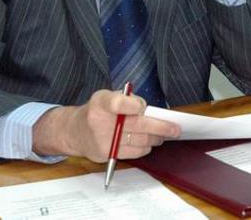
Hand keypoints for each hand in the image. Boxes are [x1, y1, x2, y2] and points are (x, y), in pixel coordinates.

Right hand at [32, 89, 180, 161]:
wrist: (75, 131)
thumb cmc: (97, 111)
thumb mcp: (106, 97)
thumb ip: (127, 100)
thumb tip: (149, 110)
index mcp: (100, 102)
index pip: (118, 103)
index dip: (133, 105)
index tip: (143, 107)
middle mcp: (100, 121)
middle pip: (137, 125)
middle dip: (160, 127)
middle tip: (175, 129)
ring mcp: (103, 140)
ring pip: (140, 140)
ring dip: (156, 138)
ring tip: (165, 135)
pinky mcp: (108, 154)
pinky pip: (134, 152)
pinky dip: (146, 147)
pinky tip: (150, 142)